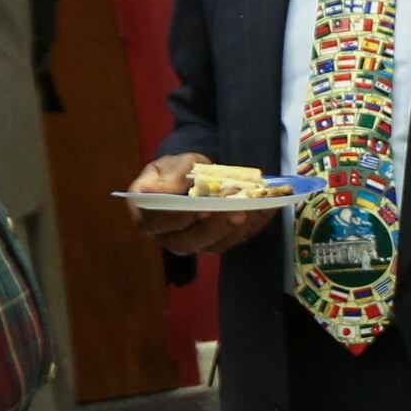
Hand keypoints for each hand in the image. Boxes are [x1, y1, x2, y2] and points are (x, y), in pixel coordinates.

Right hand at [126, 151, 280, 256]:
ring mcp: (192, 243)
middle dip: (213, 228)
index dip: (177, 217)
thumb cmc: (174, 172)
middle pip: (186, 242)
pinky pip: (232, 241)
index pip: (156, 222)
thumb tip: (162, 190)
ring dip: (235, 229)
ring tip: (252, 210)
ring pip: (212, 246)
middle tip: (234, 212)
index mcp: (146, 215)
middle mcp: (167, 236)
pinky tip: (264, 210)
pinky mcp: (214, 243)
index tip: (199, 208)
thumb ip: (170, 175)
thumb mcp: (169, 164)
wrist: (190, 178)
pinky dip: (251, 226)